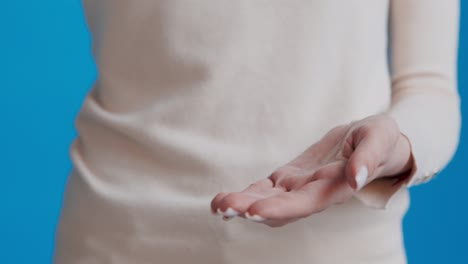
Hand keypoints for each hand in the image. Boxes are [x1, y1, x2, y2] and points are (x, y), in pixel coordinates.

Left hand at [210, 114, 412, 226]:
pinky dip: (246, 194)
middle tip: (222, 208)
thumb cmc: (382, 139)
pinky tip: (224, 199)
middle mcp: (314, 193)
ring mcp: (299, 186)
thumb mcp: (380, 139)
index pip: (305, 203)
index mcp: (335, 187)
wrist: (373, 141)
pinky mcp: (290, 177)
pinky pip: (265, 189)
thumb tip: (355, 180)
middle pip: (279, 208)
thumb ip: (368, 159)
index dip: (280, 209)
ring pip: (268, 200)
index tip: (254, 211)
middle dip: (251, 209)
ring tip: (217, 205)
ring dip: (242, 204)